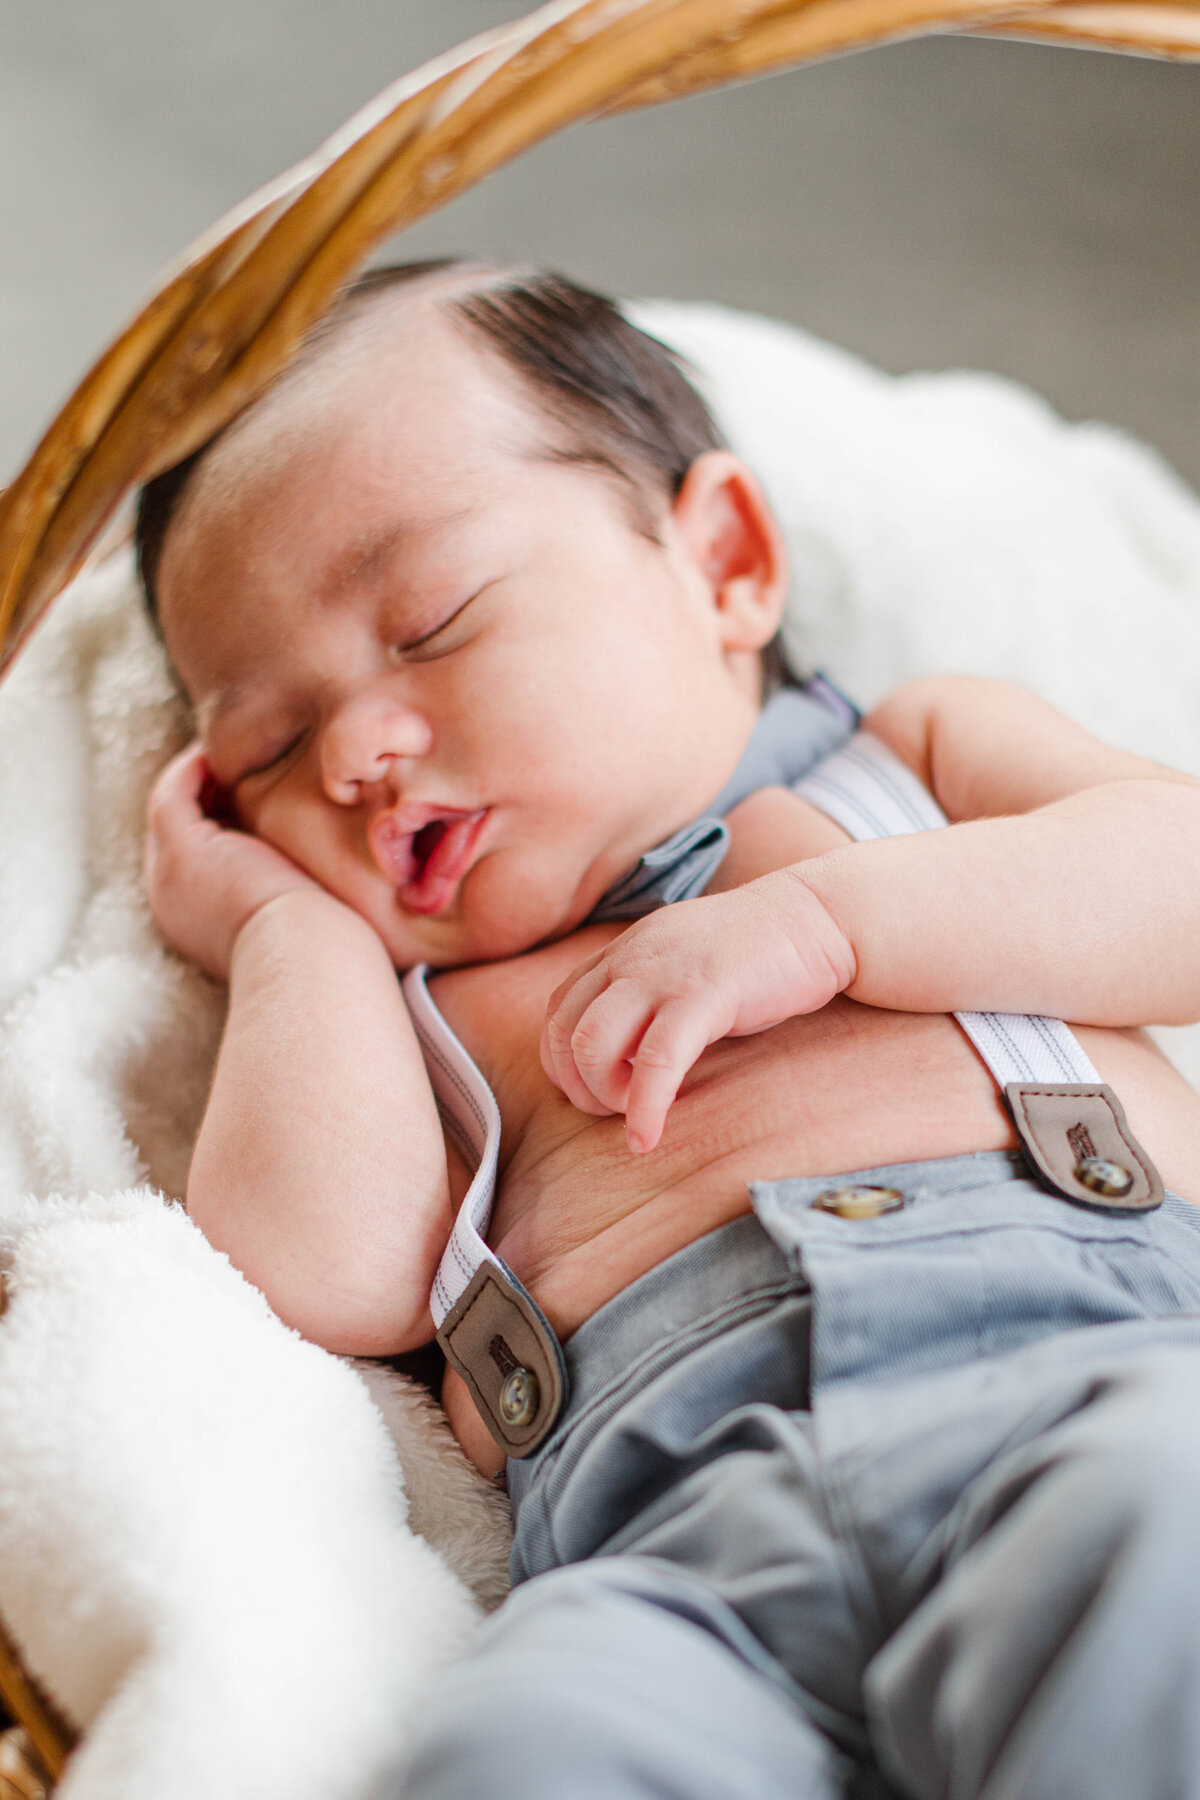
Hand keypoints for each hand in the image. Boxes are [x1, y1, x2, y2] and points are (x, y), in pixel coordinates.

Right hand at [145, 742, 321, 980]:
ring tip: (233, 753)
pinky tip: (225, 752)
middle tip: (240, 769)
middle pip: (180, 836)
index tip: (254, 800)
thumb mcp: (303, 920)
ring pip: (171, 813)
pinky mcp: (178, 849)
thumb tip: (325, 888)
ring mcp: (168, 876)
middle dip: (206, 800)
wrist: (308, 961)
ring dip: (198, 779)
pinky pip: (171, 794)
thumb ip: (297, 895)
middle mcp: (174, 903)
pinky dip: (194, 769)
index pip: (201, 864)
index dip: (222, 827)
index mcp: (202, 925)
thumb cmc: (323, 950)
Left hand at [540, 870, 855, 1153]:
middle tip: (616, 1112)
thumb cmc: (760, 953)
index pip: (558, 1011)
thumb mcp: (685, 965)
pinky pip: (656, 1061)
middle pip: (564, 1032)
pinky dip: (644, 1108)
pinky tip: (647, 1139)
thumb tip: (625, 1050)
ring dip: (603, 1096)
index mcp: (624, 952)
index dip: (564, 1064)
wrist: (820, 916)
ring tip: (636, 1118)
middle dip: (578, 1088)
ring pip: (593, 1044)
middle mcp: (631, 958)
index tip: (597, 1093)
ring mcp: (664, 974)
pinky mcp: (704, 994)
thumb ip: (648, 995)